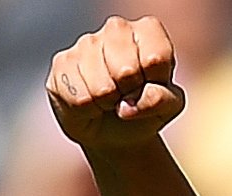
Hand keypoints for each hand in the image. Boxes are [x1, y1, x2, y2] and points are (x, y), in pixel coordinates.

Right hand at [46, 16, 184, 151]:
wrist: (116, 130)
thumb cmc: (146, 108)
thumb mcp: (169, 107)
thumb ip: (162, 99)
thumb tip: (130, 103)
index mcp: (148, 32)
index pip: (156, 57)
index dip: (155, 82)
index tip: (151, 85)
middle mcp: (116, 29)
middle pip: (127, 70)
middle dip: (130, 93)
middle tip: (128, 95)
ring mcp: (86, 43)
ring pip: (102, 87)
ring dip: (109, 104)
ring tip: (110, 100)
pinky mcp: (62, 63)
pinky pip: (80, 98)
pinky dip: (90, 110)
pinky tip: (92, 103)